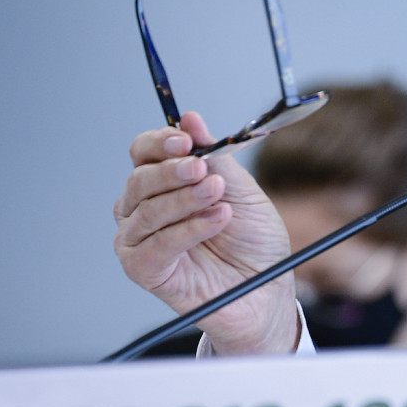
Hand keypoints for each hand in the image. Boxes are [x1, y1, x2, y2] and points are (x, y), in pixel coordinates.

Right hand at [113, 112, 297, 354]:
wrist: (267, 286)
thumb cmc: (253, 240)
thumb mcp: (242, 190)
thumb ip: (215, 157)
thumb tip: (190, 120)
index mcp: (165, 183)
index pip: (143, 152)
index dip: (159, 143)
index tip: (185, 141)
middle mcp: (145, 208)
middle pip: (139, 179)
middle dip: (174, 172)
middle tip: (205, 172)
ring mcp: (140, 240)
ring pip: (146, 211)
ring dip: (185, 200)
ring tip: (219, 197)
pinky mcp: (144, 270)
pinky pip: (155, 246)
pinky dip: (187, 231)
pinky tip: (215, 222)